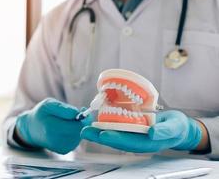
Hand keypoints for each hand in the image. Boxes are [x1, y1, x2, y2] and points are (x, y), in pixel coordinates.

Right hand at [16, 98, 92, 153]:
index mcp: (51, 127)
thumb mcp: (49, 104)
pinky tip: (68, 128)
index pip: (77, 125)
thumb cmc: (41, 114)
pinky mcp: (63, 151)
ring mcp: (60, 147)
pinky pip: (76, 141)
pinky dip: (75, 133)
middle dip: (82, 122)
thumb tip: (77, 113)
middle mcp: (55, 140)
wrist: (33, 129)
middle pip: (80, 131)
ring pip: (80, 136)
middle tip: (78, 114)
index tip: (82, 109)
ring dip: (79, 128)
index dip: (83, 117)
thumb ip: (63, 108)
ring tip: (70, 120)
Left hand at [81, 110, 202, 152]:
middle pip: (116, 139)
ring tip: (85, 125)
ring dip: (99, 130)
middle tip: (85, 131)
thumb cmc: (176, 127)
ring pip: (113, 133)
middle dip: (100, 136)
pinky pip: (116, 125)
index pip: (129, 143)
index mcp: (147, 144)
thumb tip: (151, 133)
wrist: (175, 126)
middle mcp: (136, 140)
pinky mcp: (129, 126)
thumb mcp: (175, 127)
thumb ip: (164, 131)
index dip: (115, 139)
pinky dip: (105, 122)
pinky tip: (94, 118)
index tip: (103, 134)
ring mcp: (132, 134)